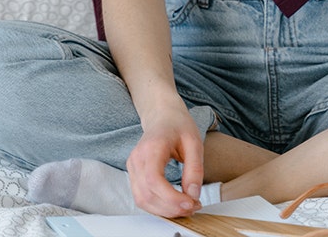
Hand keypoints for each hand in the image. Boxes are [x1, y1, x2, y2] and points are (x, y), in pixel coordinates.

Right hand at [126, 100, 204, 217]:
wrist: (163, 116)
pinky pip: (142, 197)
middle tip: (193, 206)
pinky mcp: (133, 174)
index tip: (191, 203)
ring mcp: (132, 167)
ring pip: (142, 200)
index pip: (154, 180)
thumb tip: (193, 195)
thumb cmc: (179, 126)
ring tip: (186, 206)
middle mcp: (137, 158)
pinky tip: (174, 203)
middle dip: (171, 208)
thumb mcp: (195, 142)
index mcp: (152, 147)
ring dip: (165, 211)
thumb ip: (195, 168)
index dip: (171, 198)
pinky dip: (158, 206)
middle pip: (147, 195)